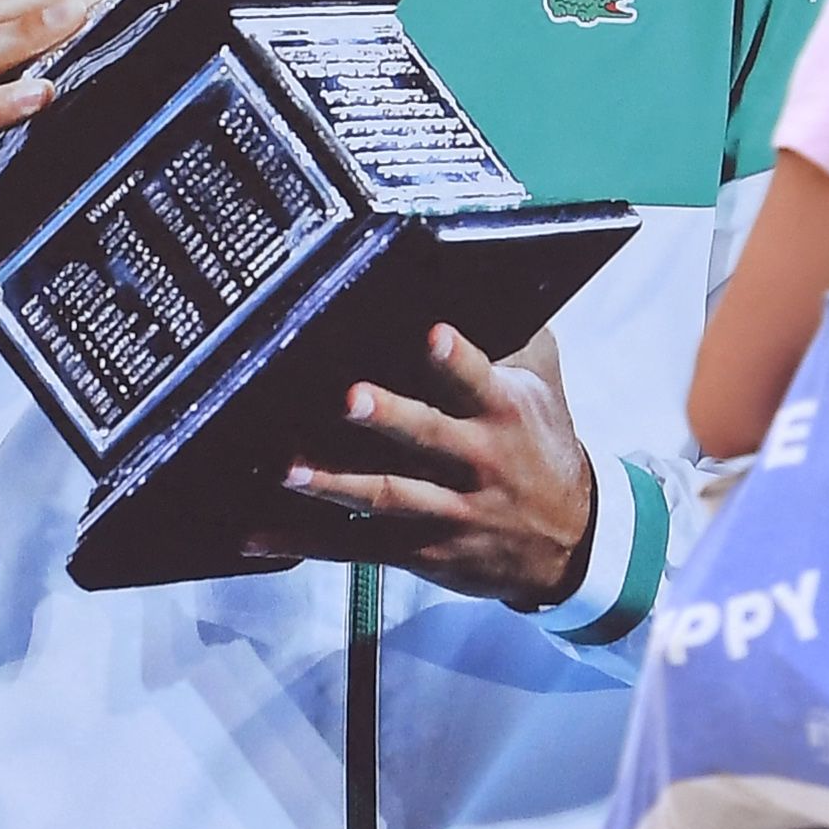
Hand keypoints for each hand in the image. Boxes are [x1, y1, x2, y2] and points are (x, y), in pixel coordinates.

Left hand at [253, 324, 600, 607]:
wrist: (569, 542)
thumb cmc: (540, 448)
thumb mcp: (541, 390)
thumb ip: (515, 339)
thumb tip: (481, 279)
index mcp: (503, 412)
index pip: (480, 380)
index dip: (457, 359)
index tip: (433, 334)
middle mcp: (477, 462)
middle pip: (430, 437)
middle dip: (390, 418)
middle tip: (349, 399)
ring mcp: (449, 511)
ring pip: (390, 496)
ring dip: (336, 485)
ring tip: (290, 470)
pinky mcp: (422, 549)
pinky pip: (357, 547)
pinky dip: (305, 541)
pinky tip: (259, 535)